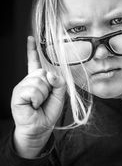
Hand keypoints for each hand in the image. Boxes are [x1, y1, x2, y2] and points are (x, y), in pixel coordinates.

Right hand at [11, 36, 65, 157]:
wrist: (40, 127)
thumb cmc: (48, 111)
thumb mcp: (59, 95)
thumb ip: (58, 82)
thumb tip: (49, 73)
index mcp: (37, 80)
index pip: (34, 62)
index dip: (32, 50)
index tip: (30, 38)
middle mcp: (28, 81)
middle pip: (42, 72)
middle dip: (48, 86)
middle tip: (44, 98)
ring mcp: (22, 86)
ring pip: (38, 81)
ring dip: (43, 94)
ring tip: (38, 103)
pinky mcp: (17, 94)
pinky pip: (32, 90)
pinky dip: (37, 99)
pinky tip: (33, 105)